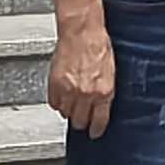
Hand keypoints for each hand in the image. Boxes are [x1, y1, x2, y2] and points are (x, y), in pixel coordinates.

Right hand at [47, 0, 113, 135]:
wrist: (82, 31)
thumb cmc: (98, 46)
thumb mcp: (111, 73)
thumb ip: (105, 92)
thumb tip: (102, 107)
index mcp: (104, 92)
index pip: (99, 122)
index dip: (96, 130)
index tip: (94, 133)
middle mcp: (86, 94)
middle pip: (79, 121)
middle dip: (81, 121)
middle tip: (82, 117)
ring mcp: (69, 90)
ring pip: (65, 113)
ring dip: (69, 110)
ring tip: (73, 102)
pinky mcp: (55, 84)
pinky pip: (54, 103)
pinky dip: (57, 102)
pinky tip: (63, 95)